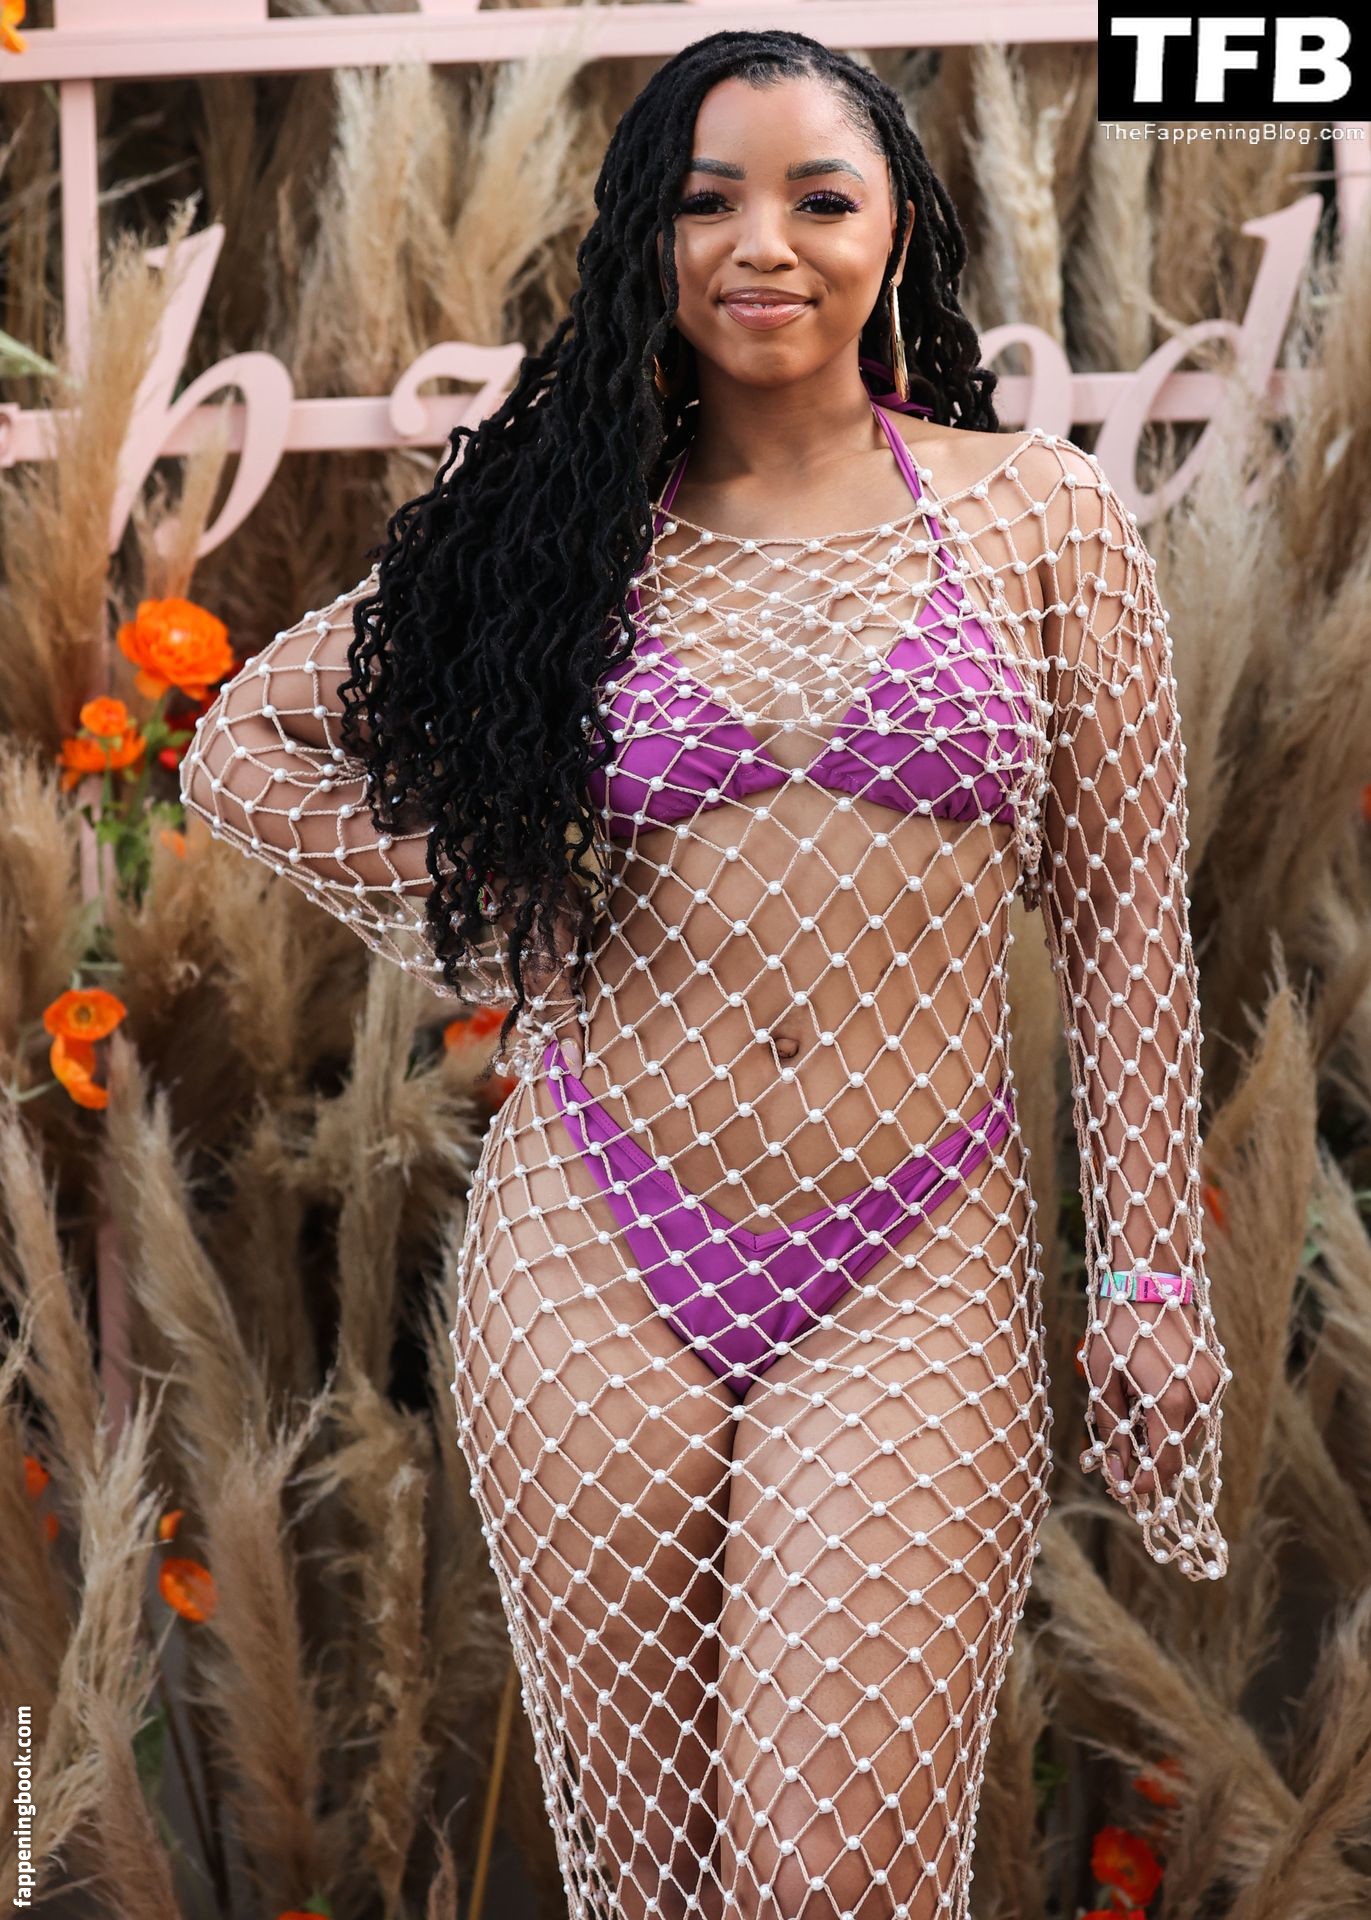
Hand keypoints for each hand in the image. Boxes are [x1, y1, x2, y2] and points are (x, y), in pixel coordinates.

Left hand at [1080, 1296, 1226, 1504]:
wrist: (1149, 1279)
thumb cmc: (1118, 1325)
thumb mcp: (1102, 1378)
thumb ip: (1112, 1428)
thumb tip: (1114, 1470)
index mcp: (1171, 1402)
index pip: (1162, 1465)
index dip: (1140, 1483)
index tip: (1118, 1487)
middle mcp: (1201, 1398)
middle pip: (1176, 1453)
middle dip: (1146, 1464)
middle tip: (1113, 1463)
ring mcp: (1212, 1385)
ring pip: (1186, 1434)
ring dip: (1158, 1440)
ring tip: (1124, 1429)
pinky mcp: (1214, 1374)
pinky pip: (1194, 1412)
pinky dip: (1170, 1420)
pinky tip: (1144, 1407)